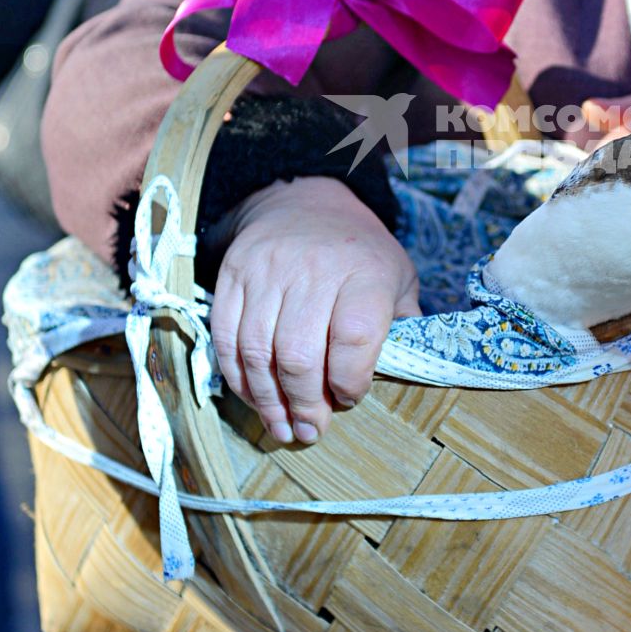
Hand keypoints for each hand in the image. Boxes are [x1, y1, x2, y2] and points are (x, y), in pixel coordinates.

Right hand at [207, 177, 419, 446]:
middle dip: (304, 404)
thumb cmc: (359, 252)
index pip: (353, 338)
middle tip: (311, 431)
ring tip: (282, 428)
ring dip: (268, 400)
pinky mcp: (233, 275)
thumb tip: (403, 371)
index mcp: (364, 272)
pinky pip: (227, 337)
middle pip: (299, 353)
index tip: (349, 399)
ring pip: (256, 351)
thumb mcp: (397, 277)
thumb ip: (402, 323)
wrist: (304, 200)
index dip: (349, 381)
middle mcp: (313, 270)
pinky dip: (238, 377)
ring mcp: (267, 272)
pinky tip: (255, 399)